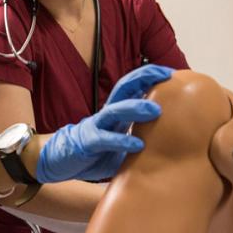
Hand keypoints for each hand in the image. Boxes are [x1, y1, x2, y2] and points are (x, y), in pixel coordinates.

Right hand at [36, 65, 172, 182]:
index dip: (150, 76)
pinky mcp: (88, 142)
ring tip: (155, 110)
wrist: (61, 160)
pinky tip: (138, 144)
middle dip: (144, 78)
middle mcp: (107, 114)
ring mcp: (96, 126)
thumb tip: (171, 143)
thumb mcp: (122, 143)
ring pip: (115, 110)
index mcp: (116, 112)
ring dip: (135, 107)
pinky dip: (122, 140)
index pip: (133, 86)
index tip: (171, 72)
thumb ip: (140, 139)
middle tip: (166, 75)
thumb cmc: (95, 152)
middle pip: (124, 88)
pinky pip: (105, 139)